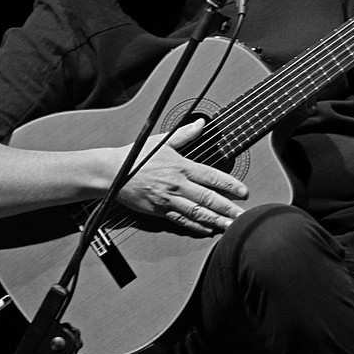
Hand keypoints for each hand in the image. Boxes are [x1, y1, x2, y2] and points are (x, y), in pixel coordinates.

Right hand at [117, 120, 248, 234]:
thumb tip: (201, 123)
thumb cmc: (135, 156)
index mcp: (181, 167)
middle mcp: (177, 184)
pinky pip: (181, 221)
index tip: (243, 192)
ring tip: (231, 226)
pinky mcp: (159, 211)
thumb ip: (185, 135)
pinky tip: (208, 230)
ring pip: (197, 213)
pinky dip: (196, 226)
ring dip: (216, 220)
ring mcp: (168, 200)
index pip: (211, 177)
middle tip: (243, 215)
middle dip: (228, 208)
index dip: (229, 185)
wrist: (110, 173)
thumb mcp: (162, 141)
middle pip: (208, 198)